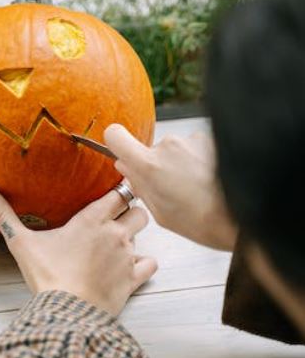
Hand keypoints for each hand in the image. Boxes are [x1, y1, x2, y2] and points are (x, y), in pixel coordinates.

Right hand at [0, 183, 156, 314]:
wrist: (67, 313)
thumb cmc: (47, 276)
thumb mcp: (20, 242)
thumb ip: (1, 213)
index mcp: (93, 219)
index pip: (119, 191)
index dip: (117, 190)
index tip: (110, 193)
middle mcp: (115, 234)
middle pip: (138, 210)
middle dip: (130, 212)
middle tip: (114, 218)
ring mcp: (127, 257)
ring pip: (144, 235)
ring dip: (134, 236)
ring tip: (118, 241)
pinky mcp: (132, 280)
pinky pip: (149, 265)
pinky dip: (143, 264)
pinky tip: (131, 267)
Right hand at [104, 124, 236, 250]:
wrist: (241, 218)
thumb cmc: (201, 221)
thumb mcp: (160, 212)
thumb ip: (139, 185)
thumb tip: (125, 166)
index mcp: (150, 166)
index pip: (116, 135)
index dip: (116, 142)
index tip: (121, 151)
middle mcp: (168, 146)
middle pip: (151, 149)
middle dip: (158, 165)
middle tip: (174, 189)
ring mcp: (191, 140)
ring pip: (175, 150)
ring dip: (181, 165)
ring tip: (197, 188)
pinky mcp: (210, 139)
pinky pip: (195, 148)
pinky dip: (199, 162)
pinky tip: (209, 181)